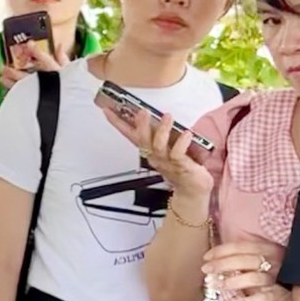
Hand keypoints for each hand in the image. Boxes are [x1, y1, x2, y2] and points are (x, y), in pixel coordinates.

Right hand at [98, 96, 212, 205]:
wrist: (191, 190)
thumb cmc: (181, 168)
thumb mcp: (167, 148)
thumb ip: (161, 133)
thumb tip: (159, 114)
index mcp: (149, 150)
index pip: (129, 134)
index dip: (117, 122)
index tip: (108, 110)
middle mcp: (155, 156)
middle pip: (142, 140)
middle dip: (141, 125)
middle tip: (141, 111)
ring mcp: (166, 161)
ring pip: (158, 146)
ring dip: (162, 130)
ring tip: (167, 116)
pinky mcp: (180, 166)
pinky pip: (178, 154)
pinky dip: (181, 142)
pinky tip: (186, 133)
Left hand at [204, 238, 288, 300]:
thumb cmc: (282, 268)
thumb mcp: (268, 255)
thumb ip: (248, 254)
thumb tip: (220, 257)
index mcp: (267, 248)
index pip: (241, 246)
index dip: (221, 251)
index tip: (206, 257)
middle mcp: (273, 261)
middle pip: (244, 261)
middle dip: (222, 265)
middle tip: (206, 271)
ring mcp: (278, 278)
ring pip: (253, 278)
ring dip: (232, 281)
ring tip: (216, 285)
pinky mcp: (281, 294)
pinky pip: (265, 297)